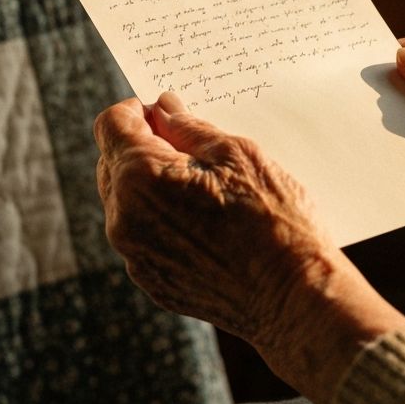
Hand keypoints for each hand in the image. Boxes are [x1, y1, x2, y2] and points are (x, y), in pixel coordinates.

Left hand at [94, 92, 404, 403]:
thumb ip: (188, 126)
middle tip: (193, 146)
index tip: (167, 113)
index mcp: (140, 177)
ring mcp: (135, 256)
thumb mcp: (237, 153)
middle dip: (144, 144)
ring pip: (127, 200)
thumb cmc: (272, 220)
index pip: (111, 125)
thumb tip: (163, 107)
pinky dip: (163, 218)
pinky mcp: (152, 281)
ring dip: (152, 183)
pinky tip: (206, 220)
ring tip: (205, 185)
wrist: (293, 296)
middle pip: (113, 161)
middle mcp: (125, 218)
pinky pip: (143, 235)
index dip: (137, 109)